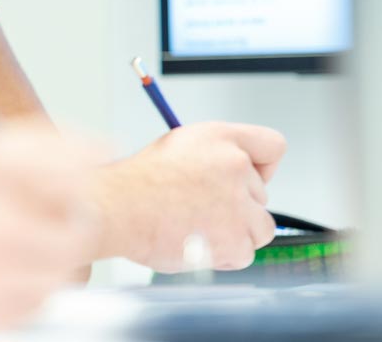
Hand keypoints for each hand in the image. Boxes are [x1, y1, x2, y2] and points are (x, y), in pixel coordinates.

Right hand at [0, 120, 101, 333]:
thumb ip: (12, 153)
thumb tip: (76, 150)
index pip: (60, 153)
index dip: (86, 151)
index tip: (100, 151)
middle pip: (76, 215)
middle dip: (78, 211)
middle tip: (68, 209)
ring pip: (64, 262)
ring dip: (60, 251)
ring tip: (33, 242)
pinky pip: (40, 297)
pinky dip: (38, 285)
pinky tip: (12, 272)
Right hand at [92, 121, 285, 272]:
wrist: (117, 208)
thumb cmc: (138, 182)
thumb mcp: (178, 146)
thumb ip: (215, 154)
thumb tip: (236, 173)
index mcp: (220, 137)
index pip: (272, 146)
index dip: (260, 166)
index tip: (246, 178)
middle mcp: (234, 164)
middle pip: (261, 193)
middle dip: (237, 203)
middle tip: (200, 206)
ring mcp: (238, 202)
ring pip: (259, 225)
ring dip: (235, 230)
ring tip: (199, 225)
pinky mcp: (237, 238)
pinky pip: (246, 252)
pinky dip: (225, 253)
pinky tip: (197, 240)